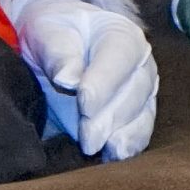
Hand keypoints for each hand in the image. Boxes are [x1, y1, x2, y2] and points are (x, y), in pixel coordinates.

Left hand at [8, 0, 156, 158]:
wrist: (52, 48)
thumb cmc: (51, 33)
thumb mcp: (46, 31)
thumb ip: (58, 52)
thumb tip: (68, 79)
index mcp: (122, 35)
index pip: (120, 57)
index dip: (104, 81)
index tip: (83, 102)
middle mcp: (140, 64)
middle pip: (133, 92)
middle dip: (109, 117)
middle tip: (88, 138)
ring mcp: (143, 92)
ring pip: (140, 117)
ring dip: (121, 136)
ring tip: (102, 150)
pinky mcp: (137, 117)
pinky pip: (139, 134)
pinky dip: (127, 147)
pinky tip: (112, 157)